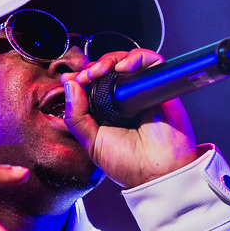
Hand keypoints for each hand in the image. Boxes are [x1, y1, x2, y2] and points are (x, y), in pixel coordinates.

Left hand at [61, 49, 199, 188]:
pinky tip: (123, 69)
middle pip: (108, 67)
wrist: (155, 173)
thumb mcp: (91, 142)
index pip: (92, 83)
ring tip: (101, 71)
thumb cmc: (127, 163)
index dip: (82, 77)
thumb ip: (76, 116)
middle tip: (86, 76)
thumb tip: (69, 85)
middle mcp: (124, 99)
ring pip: (127, 60)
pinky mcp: (160, 87)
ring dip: (110, 59)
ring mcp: (142, 92)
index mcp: (106, 111)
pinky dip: (137, 57)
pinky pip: (152, 61)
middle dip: (93, 66)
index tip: (73, 81)